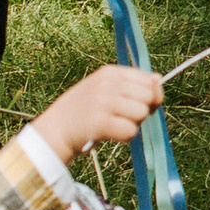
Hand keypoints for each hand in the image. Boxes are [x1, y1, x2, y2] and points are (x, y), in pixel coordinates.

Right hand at [34, 64, 164, 163]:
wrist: (51, 132)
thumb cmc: (82, 112)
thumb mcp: (104, 89)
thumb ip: (130, 84)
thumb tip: (158, 79)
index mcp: (110, 72)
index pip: (149, 80)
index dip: (150, 95)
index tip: (138, 105)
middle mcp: (108, 84)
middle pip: (149, 97)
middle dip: (143, 110)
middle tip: (124, 118)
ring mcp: (103, 102)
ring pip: (142, 114)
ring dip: (133, 124)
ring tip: (114, 125)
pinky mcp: (99, 123)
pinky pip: (131, 131)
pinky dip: (126, 137)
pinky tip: (111, 135)